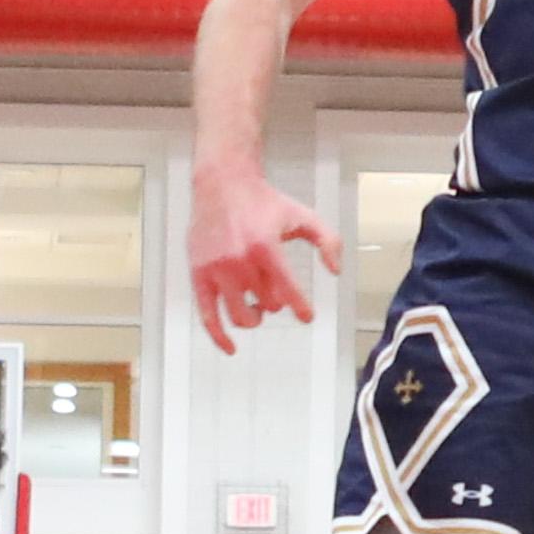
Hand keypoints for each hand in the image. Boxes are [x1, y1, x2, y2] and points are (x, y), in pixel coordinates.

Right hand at [191, 159, 341, 352]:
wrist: (222, 185)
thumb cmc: (264, 203)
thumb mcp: (303, 216)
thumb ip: (327, 241)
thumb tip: (335, 271)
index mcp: (266, 247)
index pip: (287, 290)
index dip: (300, 308)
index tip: (307, 316)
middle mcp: (239, 261)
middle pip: (265, 304)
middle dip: (274, 303)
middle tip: (275, 293)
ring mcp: (217, 270)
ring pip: (239, 315)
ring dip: (253, 317)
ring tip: (256, 307)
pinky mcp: (198, 275)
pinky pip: (207, 316)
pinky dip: (219, 336)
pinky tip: (231, 349)